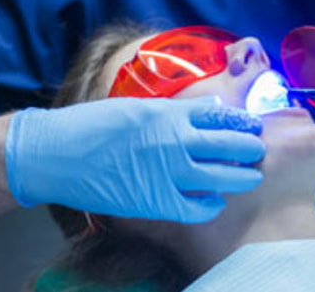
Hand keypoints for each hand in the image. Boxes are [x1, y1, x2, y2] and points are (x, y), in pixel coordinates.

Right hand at [5, 96, 265, 222]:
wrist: (56, 153)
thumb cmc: (93, 125)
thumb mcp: (138, 106)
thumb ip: (177, 110)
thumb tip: (211, 108)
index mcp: (170, 113)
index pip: (219, 115)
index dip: (240, 122)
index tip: (251, 126)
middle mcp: (175, 141)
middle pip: (229, 144)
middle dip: (250, 148)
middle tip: (258, 151)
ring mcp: (167, 172)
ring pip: (221, 176)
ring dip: (242, 177)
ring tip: (251, 177)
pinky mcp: (155, 201)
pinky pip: (197, 207)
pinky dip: (211, 204)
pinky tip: (215, 201)